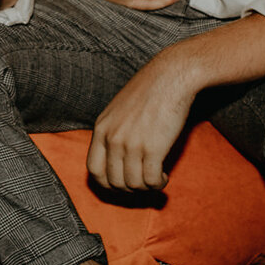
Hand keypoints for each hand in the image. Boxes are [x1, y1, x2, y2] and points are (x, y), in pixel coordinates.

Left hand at [88, 55, 196, 191]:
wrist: (171, 76)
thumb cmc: (150, 90)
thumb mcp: (119, 109)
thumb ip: (114, 131)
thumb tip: (117, 159)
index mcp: (101, 128)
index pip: (93, 169)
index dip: (107, 183)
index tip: (121, 184)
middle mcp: (113, 138)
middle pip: (113, 181)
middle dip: (129, 189)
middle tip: (143, 183)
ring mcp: (131, 144)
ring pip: (133, 184)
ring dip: (146, 188)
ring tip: (156, 180)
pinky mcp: (152, 148)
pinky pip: (150, 180)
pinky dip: (157, 184)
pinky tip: (163, 177)